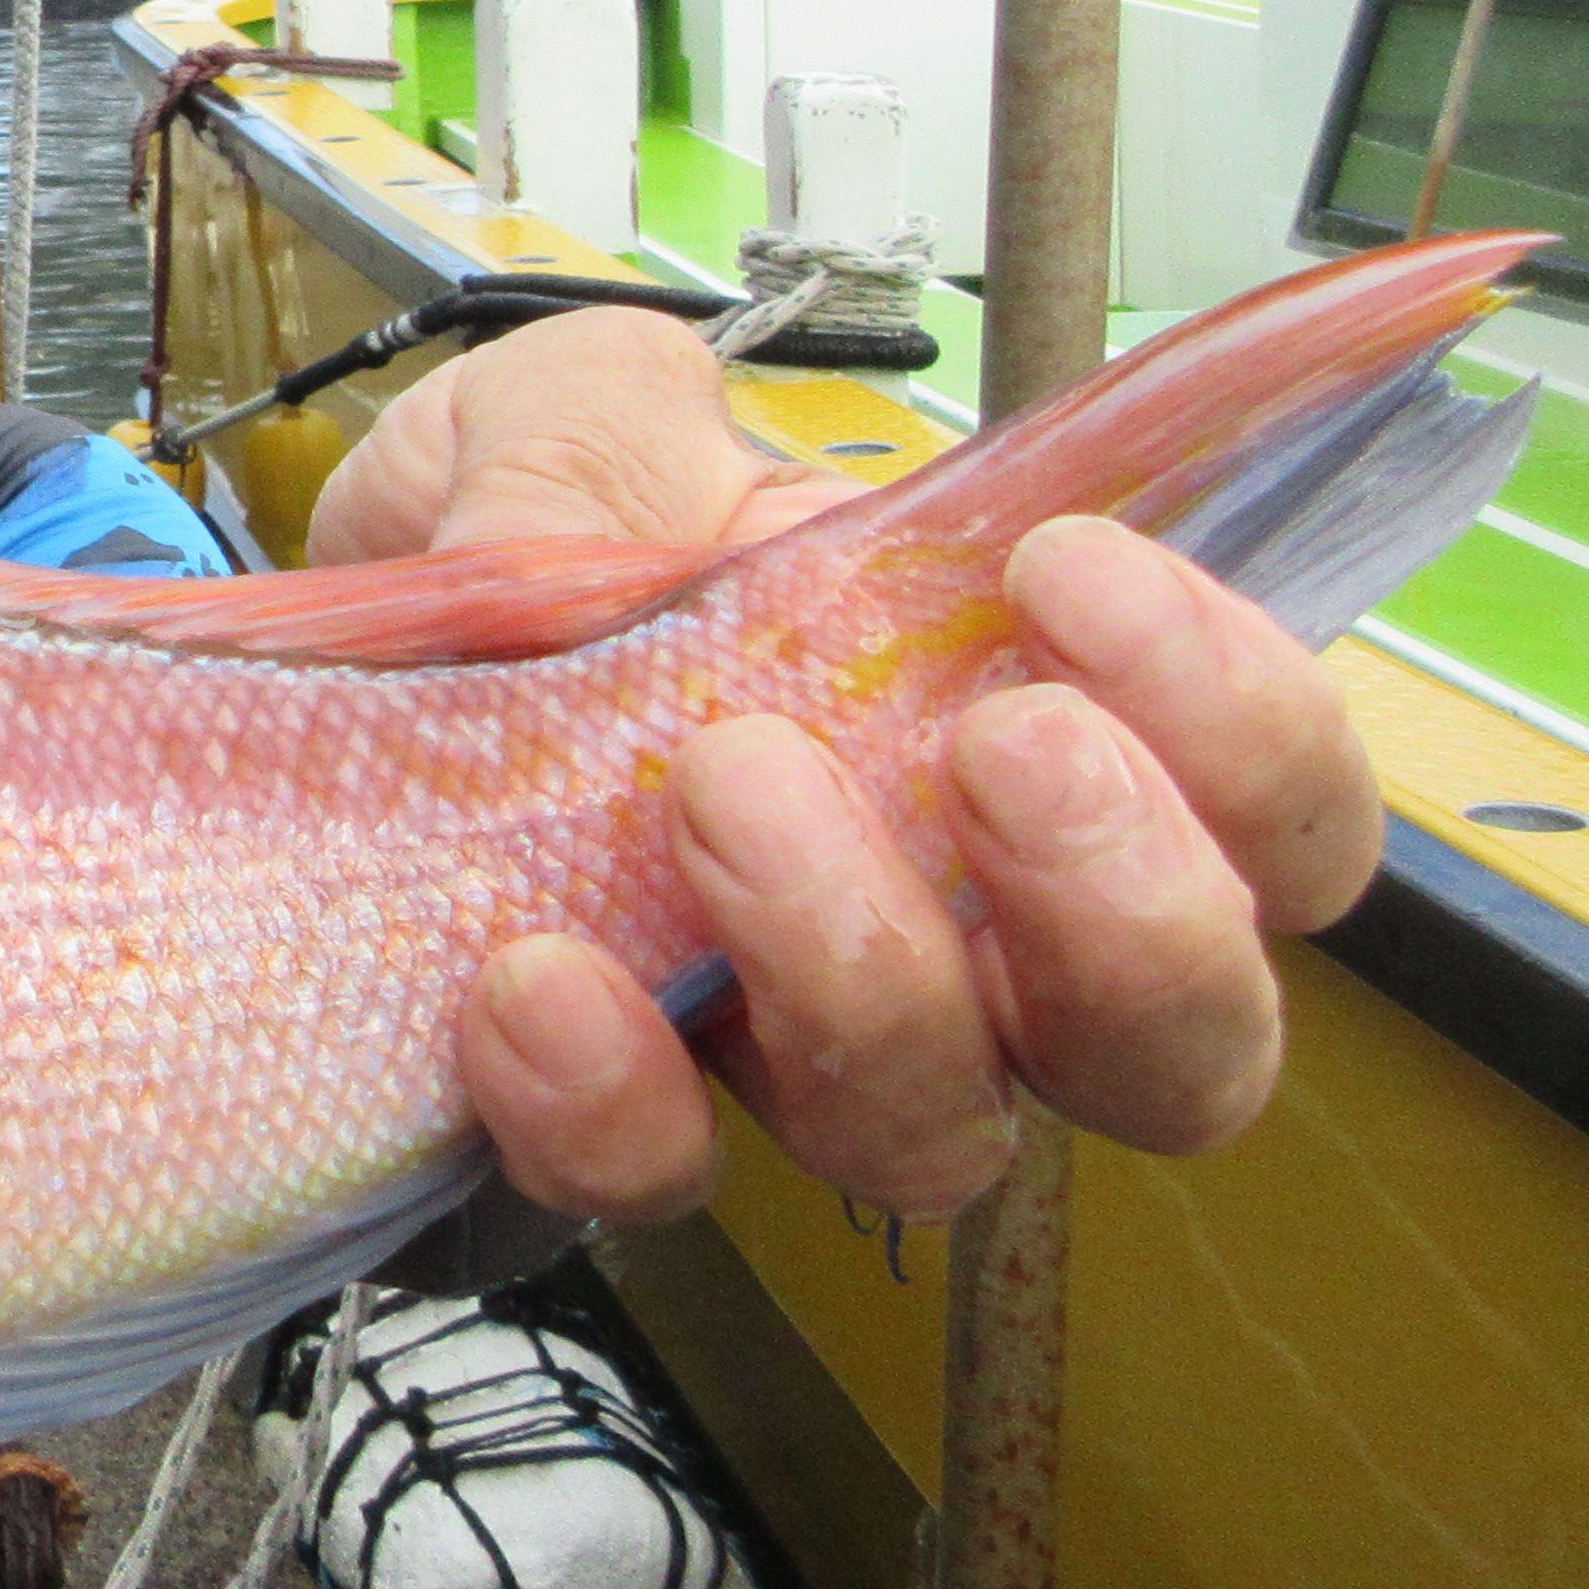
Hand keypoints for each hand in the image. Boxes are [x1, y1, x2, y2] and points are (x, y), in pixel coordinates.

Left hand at [311, 305, 1381, 1228]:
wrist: (317, 673)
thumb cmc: (528, 536)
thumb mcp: (571, 417)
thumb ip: (609, 441)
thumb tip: (599, 550)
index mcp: (1028, 739)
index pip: (1271, 803)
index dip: (1238, 717)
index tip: (1078, 574)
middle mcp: (968, 938)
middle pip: (1183, 1040)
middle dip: (1131, 906)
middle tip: (998, 751)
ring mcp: (798, 1050)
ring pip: (940, 1129)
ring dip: (864, 972)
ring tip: (726, 795)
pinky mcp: (619, 1122)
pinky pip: (662, 1171)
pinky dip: (613, 1095)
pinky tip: (533, 983)